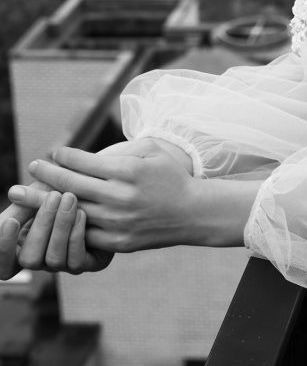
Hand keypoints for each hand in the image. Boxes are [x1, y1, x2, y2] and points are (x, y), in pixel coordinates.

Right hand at [0, 191, 112, 279]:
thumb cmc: (65, 189)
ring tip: (70, 197)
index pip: (4, 262)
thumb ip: (29, 198)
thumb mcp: (44, 191)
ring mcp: (62, 264)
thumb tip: (14, 192)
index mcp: (22, 245)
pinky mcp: (86, 264)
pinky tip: (81, 213)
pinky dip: (76, 236)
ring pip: (54, 259)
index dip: (4, 246)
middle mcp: (41, 259)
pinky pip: (76, 261)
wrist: (100, 191)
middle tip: (54, 196)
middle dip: (42, 226)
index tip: (11, 221)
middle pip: (29, 259)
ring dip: (61, 227)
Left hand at [11, 141, 196, 252]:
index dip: (66, 156)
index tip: (54, 152)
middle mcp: (121, 197)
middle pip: (73, 186)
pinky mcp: (119, 242)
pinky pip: (86, 234)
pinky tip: (55, 219)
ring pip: (74, 211)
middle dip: (47, 176)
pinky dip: (69, 226)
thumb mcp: (151, 151)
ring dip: (49, 203)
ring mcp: (119, 222)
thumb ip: (121, 149)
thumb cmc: (170, 176)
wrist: (192, 213)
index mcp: (129, 171)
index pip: (86, 162)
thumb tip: (86, 153)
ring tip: (29, 196)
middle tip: (29, 169)